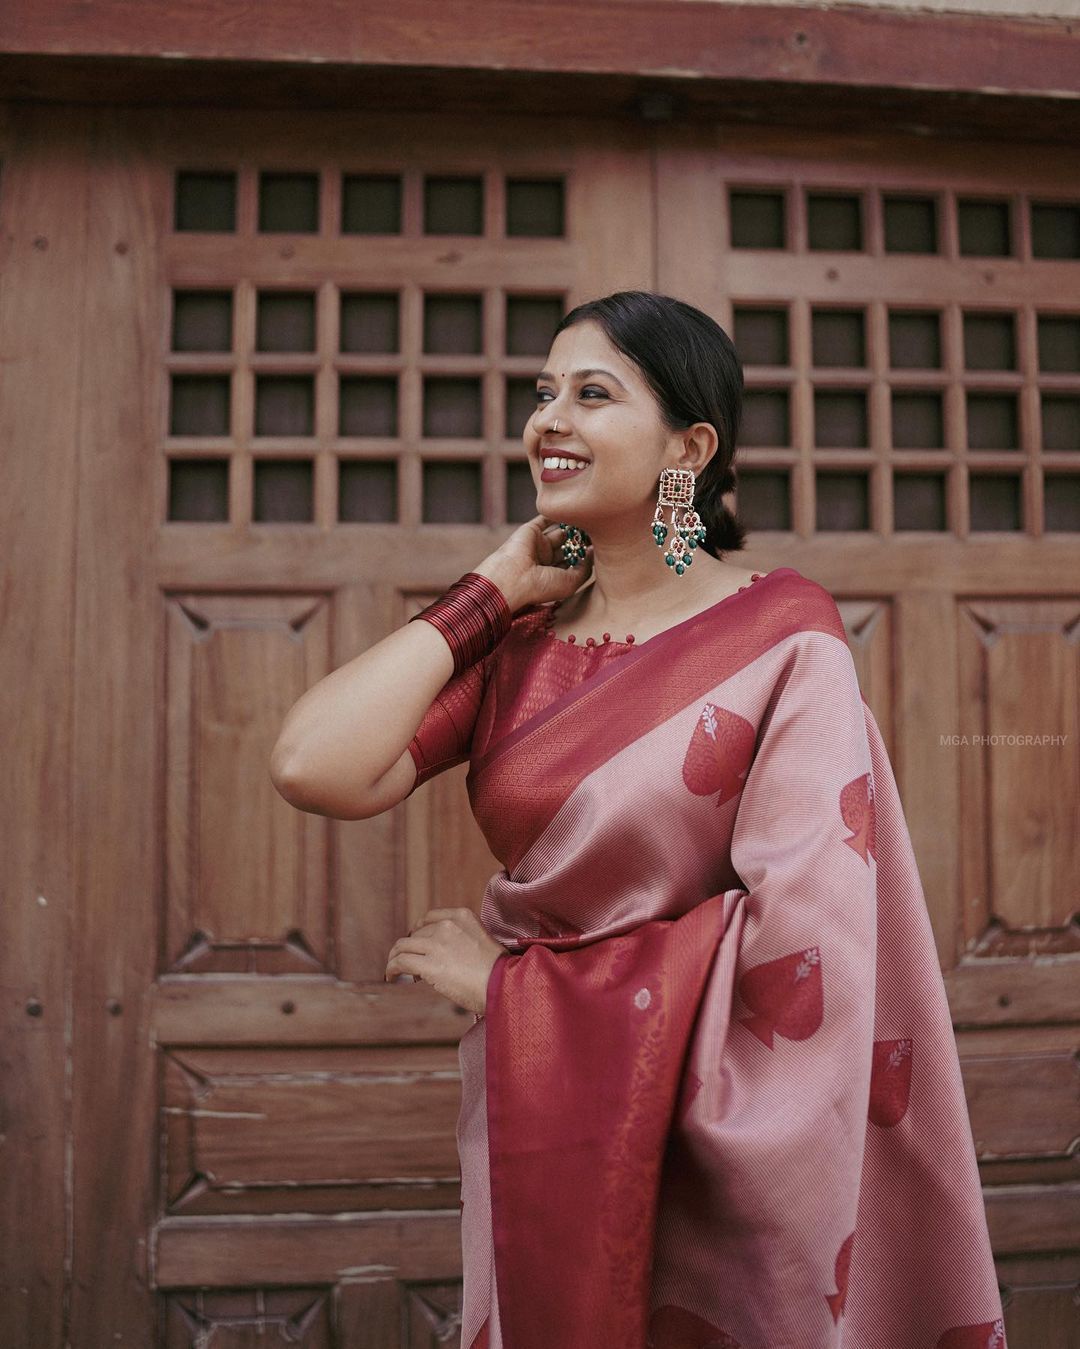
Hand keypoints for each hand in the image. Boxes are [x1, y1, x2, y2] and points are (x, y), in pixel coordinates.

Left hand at [384, 907, 509, 1015]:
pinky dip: (391, 969)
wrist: (503, 985)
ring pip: (402, 946)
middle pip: (415, 934)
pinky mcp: (429, 964)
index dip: (419, 932)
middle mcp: (447, 926)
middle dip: (411, 948)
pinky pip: (400, 962)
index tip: (417, 944)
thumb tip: (441, 955)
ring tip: (394, 971)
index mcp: (462, 916)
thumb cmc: (498, 971)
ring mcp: (437, 944)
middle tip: (410, 965)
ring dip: (395, 958)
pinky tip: (391, 977)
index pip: (429, 918)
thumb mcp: (481, 941)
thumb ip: (461, 939)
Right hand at [473, 513, 593, 612]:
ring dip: (573, 526)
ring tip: (590, 518)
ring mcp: (538, 545)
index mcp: (553, 575)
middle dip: (582, 540)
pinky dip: (556, 513)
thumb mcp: (570, 583)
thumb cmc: (541, 586)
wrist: (513, 577)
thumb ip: (584, 568)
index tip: (604, 547)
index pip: (573, 563)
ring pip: (559, 532)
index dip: (586, 555)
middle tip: (600, 530)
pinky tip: (572, 509)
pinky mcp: (530, 531)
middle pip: (568, 546)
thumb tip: (592, 552)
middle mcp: (546, 560)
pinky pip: (545, 518)